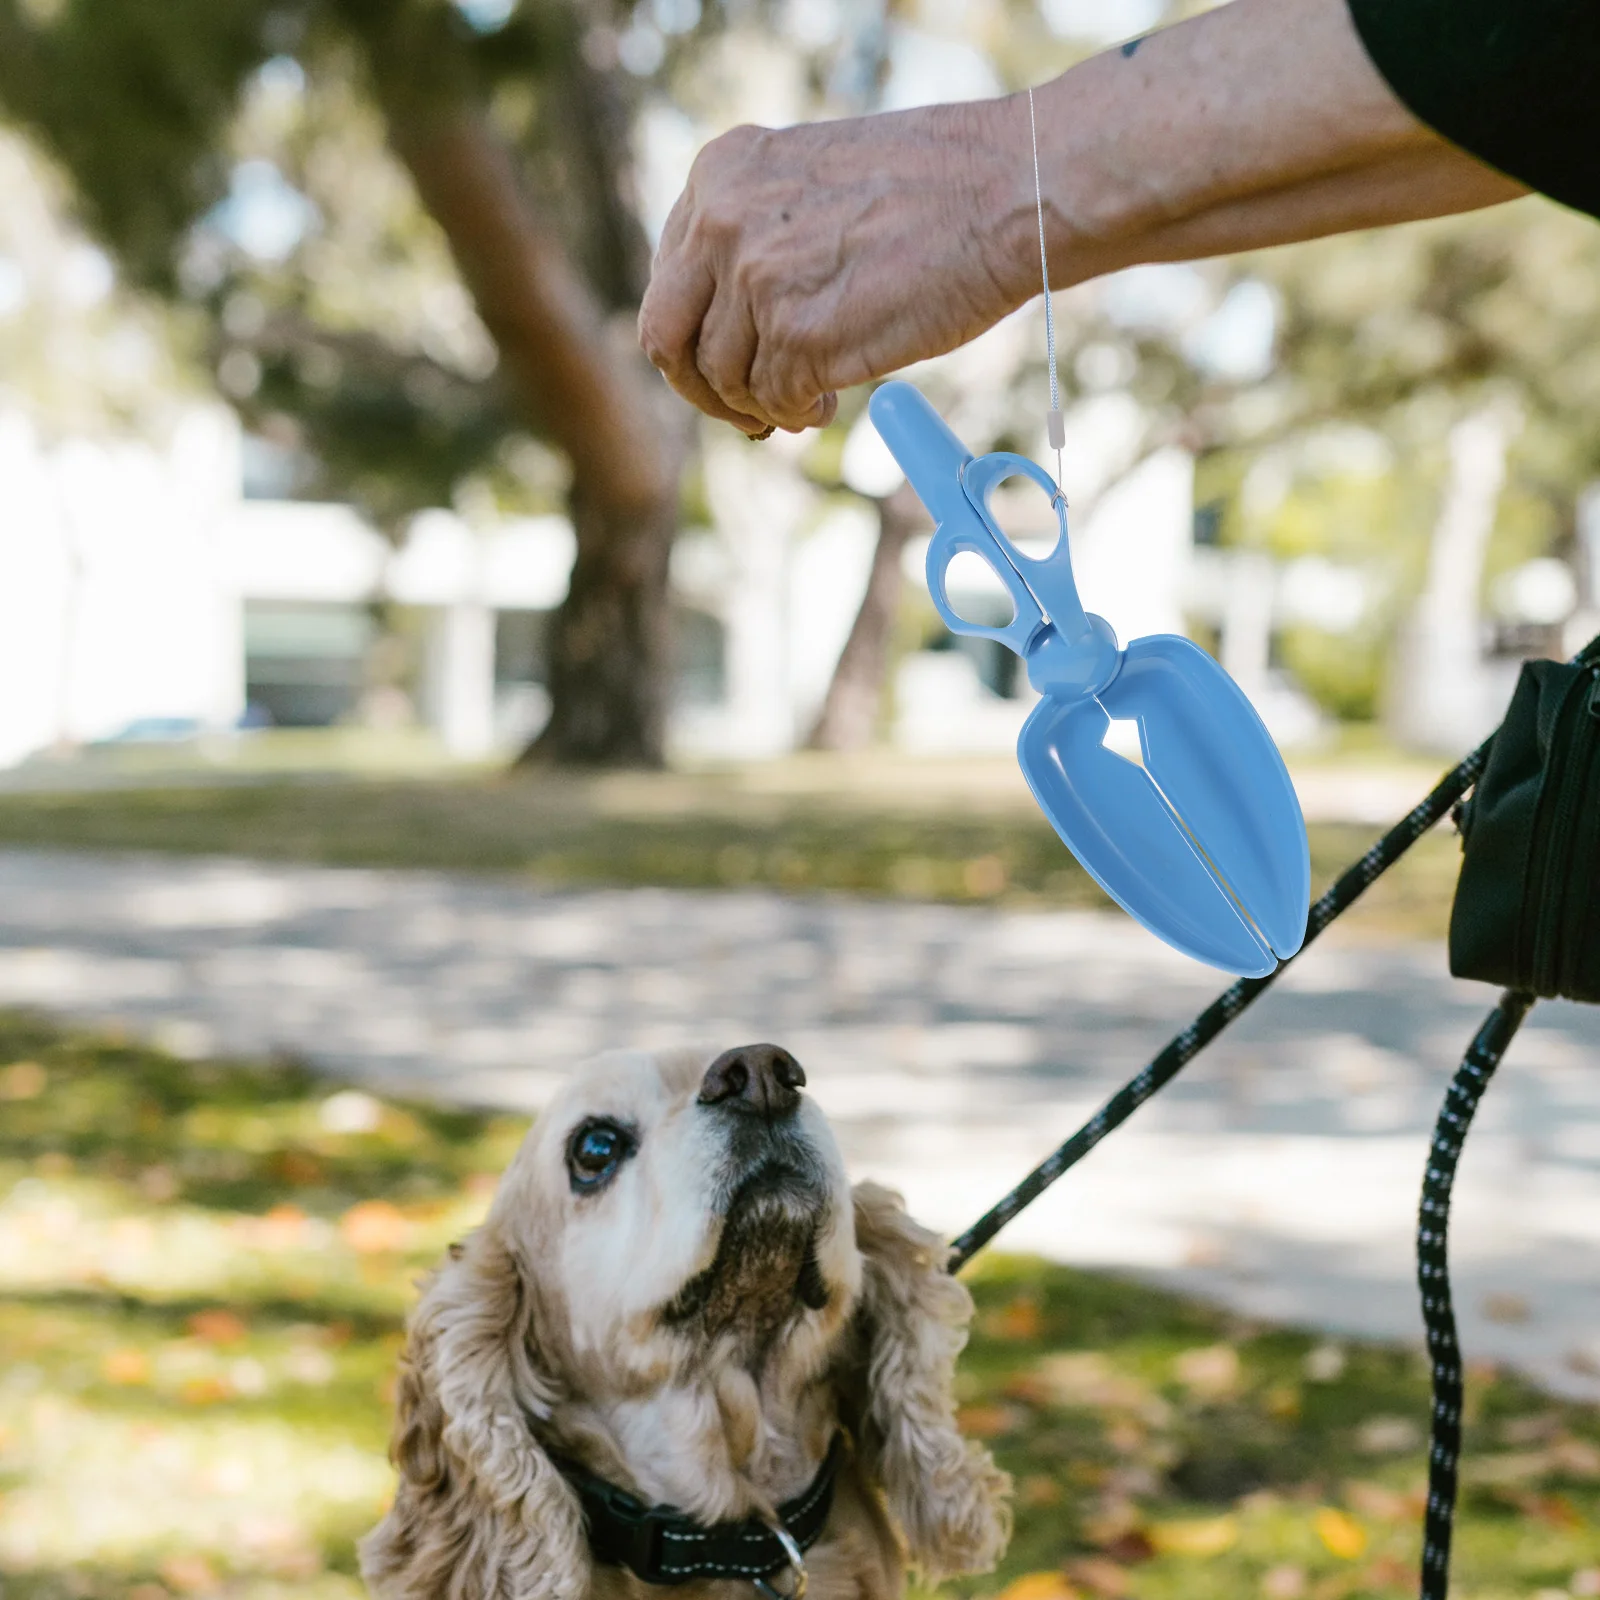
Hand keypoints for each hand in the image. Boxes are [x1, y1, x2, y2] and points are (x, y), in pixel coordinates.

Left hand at [638, 102, 1031, 436]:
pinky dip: (796, 415)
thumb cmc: (935, 187)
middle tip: (744, 409)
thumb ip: (760, 235)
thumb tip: (733, 318)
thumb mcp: (813, 184)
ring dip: (762, 405)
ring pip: (724, 380)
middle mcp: (721, 222)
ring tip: (811, 399)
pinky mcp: (799, 337)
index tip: (730, 362)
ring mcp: (756, 281)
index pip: (669, 281)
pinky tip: (829, 402)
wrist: (1007, 190)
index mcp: (719, 175)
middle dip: (701, 388)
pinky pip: (773, 402)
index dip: (695, 337)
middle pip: (666, 338)